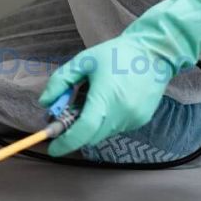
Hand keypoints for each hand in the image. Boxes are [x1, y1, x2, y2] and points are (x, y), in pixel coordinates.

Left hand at [39, 0, 200, 155]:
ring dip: (91, 126)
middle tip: (65, 118)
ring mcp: (133, 119)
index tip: (52, 147)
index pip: (82, 131)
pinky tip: (110, 102)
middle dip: (74, 133)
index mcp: (105, 97)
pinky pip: (116, 128)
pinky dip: (106, 122)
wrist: (155, 52)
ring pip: (103, 133)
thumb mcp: (83, 61)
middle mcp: (121, 113)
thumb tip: (45, 103)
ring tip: (92, 102)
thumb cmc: (117, 53)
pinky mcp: (141, 120)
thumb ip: (61, 81)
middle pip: (90, 136)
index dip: (65, 143)